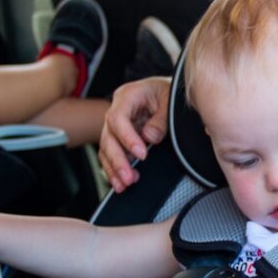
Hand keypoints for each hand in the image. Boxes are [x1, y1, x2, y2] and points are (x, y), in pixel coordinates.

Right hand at [98, 76, 170, 192]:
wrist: (169, 92)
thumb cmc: (170, 93)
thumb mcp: (170, 101)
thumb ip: (162, 120)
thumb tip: (150, 137)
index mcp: (128, 95)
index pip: (117, 118)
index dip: (126, 138)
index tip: (141, 154)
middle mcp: (118, 109)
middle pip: (108, 136)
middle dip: (117, 160)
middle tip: (128, 178)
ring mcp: (117, 124)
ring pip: (106, 148)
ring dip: (114, 168)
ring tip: (124, 185)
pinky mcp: (120, 136)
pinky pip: (111, 154)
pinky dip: (114, 169)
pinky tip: (121, 182)